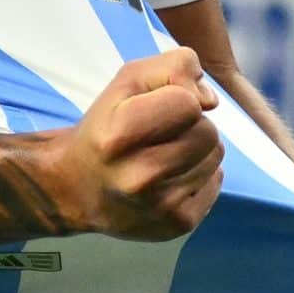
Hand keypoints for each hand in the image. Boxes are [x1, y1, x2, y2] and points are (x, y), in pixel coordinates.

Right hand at [58, 48, 223, 240]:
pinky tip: (170, 177)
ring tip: (164, 154)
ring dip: (196, 148)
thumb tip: (210, 100)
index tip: (157, 106)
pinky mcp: (179, 224)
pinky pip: (216, 181)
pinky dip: (198, 173)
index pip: (189, 103)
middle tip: (160, 133)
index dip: (179, 97)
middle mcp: (140, 176)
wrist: (76, 187)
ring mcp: (162, 206)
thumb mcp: (127, 81)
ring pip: (216, 156)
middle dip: (191, 124)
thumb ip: (173, 68)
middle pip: (208, 132)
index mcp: (120, 135)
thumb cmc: (105, 127)